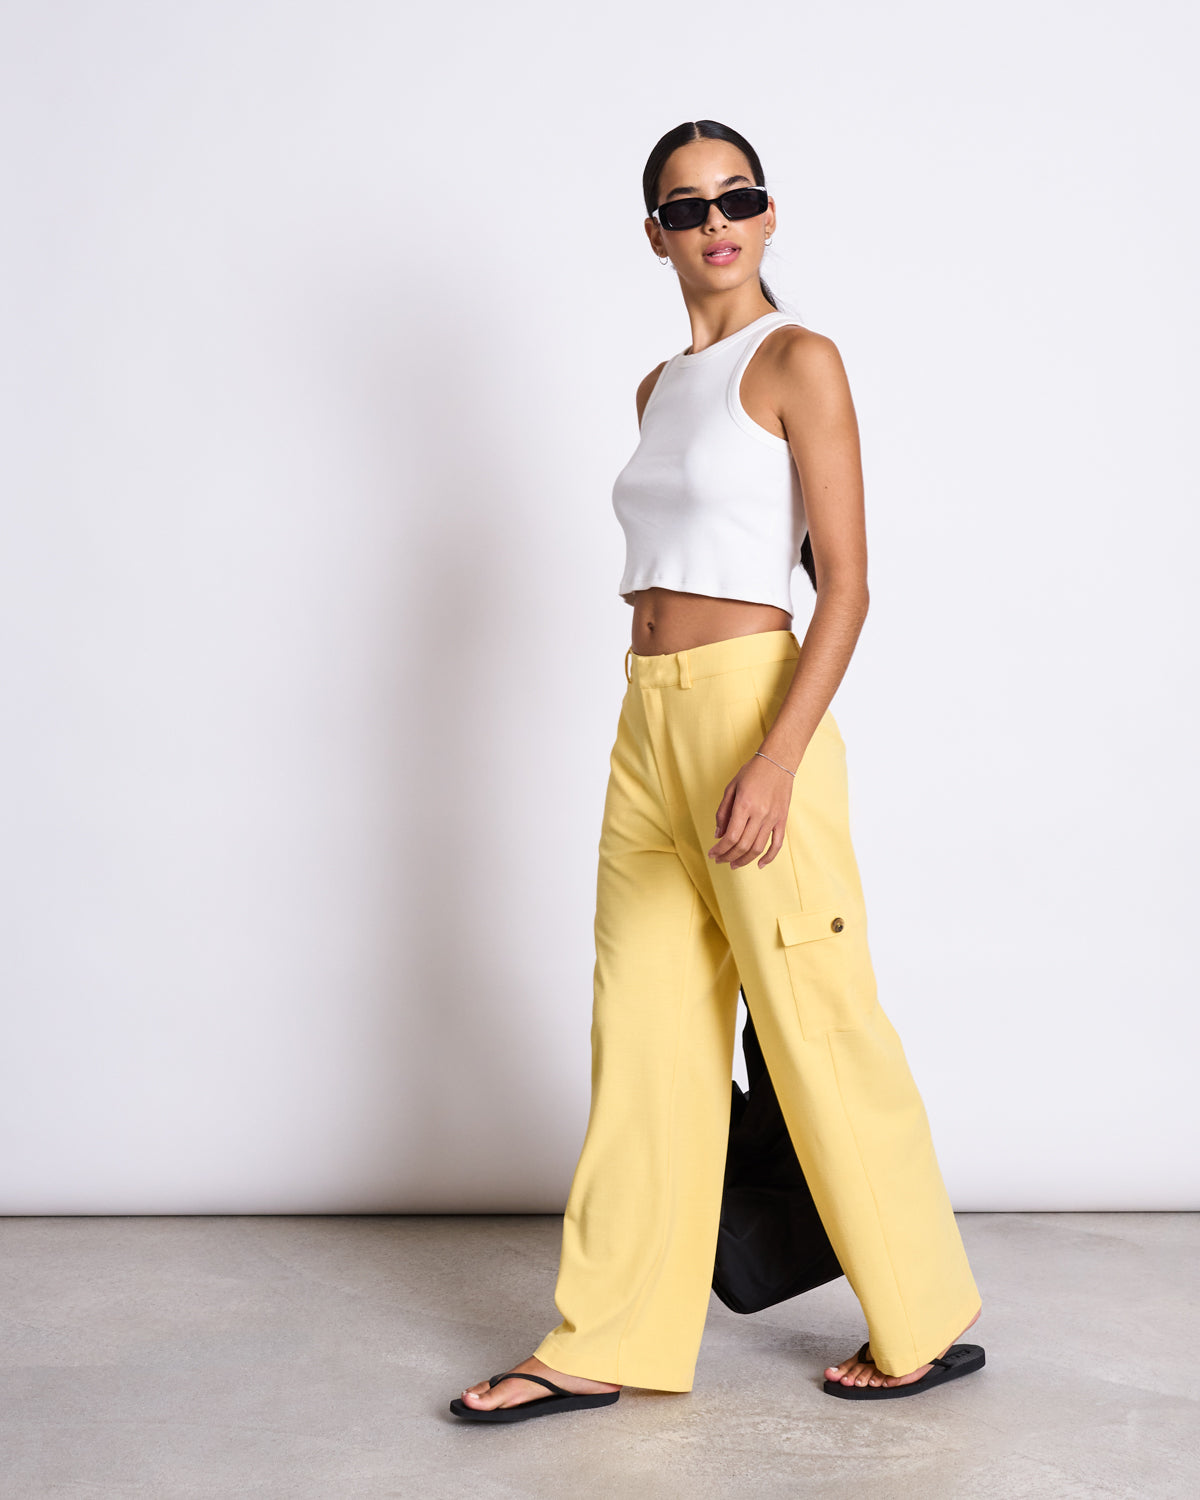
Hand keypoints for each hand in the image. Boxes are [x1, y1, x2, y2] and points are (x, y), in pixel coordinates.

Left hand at [708, 753, 793, 869]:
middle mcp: (759, 814)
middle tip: (720, 860)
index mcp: (744, 805)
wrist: (778, 762)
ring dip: (744, 860)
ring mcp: (773, 818)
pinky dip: (769, 857)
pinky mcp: (782, 820)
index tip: (712, 854)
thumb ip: (723, 812)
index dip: (720, 849)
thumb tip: (718, 835)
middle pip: (743, 845)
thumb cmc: (752, 772)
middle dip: (728, 857)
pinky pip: (777, 844)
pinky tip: (759, 864)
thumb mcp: (731, 788)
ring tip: (733, 864)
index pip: (731, 836)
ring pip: (758, 848)